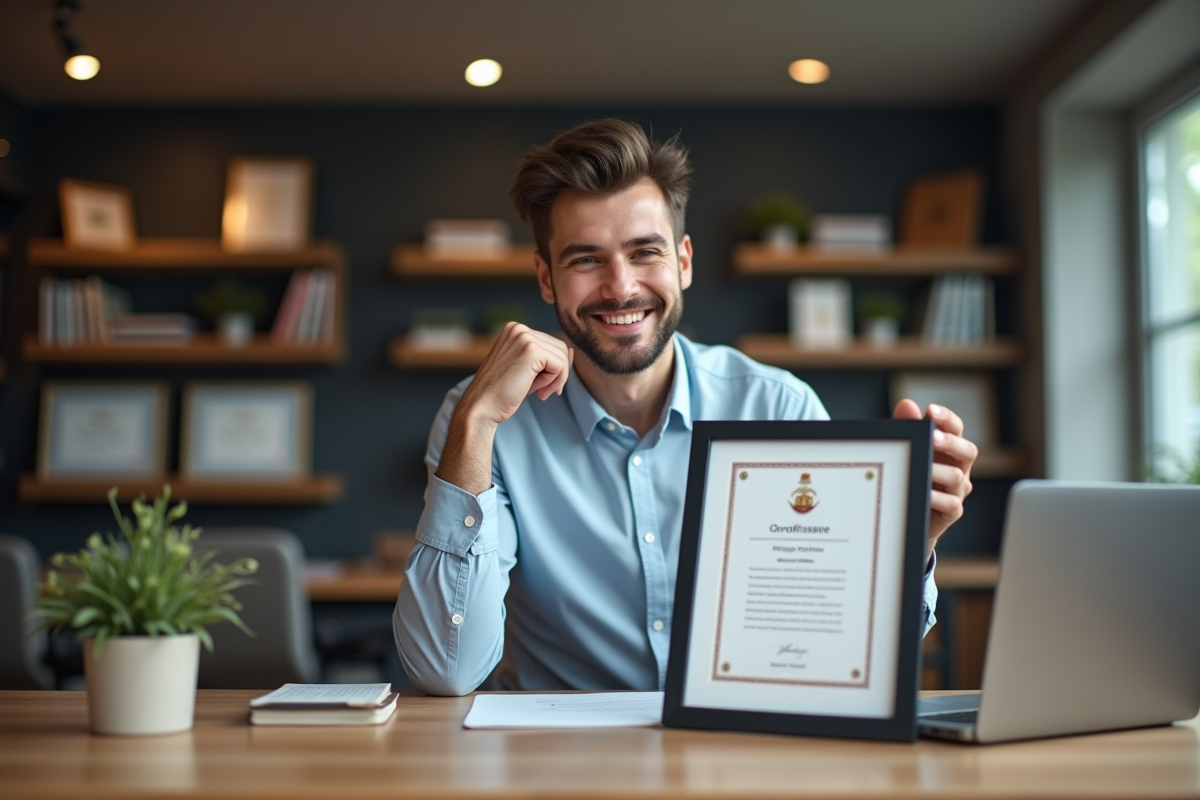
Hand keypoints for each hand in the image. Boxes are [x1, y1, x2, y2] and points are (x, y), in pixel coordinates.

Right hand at [436, 323, 572, 494]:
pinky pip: (560, 365)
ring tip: (538, 392)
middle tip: (541, 392)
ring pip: (562, 356)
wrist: (481, 407)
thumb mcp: (522, 367)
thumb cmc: (500, 392)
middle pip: (559, 347)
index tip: (541, 386)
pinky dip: (554, 382)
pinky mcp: (531, 351)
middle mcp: (518, 328)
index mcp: (514, 329)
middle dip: (556, 373)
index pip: (551, 343)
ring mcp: (524, 337)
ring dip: (555, 379)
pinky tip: (538, 393)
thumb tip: (571, 352)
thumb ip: (542, 357)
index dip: (552, 368)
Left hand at [893, 399, 976, 563]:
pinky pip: (951, 504)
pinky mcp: (952, 511)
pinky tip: (925, 493)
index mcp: (949, 448)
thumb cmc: (911, 476)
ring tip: (923, 468)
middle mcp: (959, 467)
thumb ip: (907, 428)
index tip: (931, 410)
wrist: (908, 515)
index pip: (955, 428)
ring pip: (958, 478)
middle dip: (951, 443)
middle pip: (968, 451)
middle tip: (933, 437)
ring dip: (940, 471)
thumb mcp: (907, 450)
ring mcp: (957, 490)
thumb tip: (906, 404)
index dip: (947, 418)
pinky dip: (938, 498)